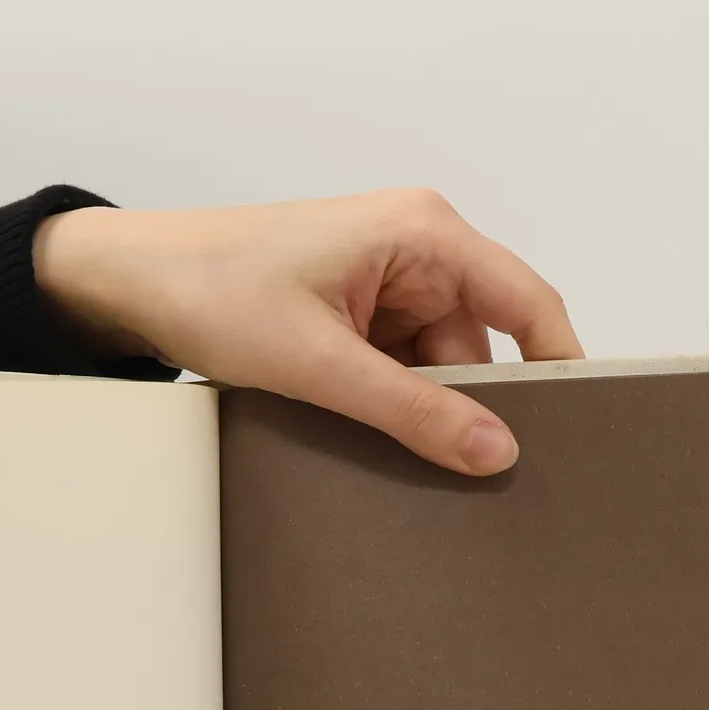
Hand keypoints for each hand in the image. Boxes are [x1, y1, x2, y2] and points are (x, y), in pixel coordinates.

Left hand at [34, 188, 581, 474]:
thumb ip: (413, 411)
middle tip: (468, 476)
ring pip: (434, 368)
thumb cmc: (214, 289)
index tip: (579, 432)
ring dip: (416, 412)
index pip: (528, 303)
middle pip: (479, 347)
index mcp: (423, 233)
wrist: (129, 283)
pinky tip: (365, 438)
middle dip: (468, 408)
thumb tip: (496, 451)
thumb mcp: (321, 364)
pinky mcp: (353, 314)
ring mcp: (383, 283)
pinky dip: (385, 406)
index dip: (560, 368)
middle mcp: (415, 249)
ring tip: (386, 453)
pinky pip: (396, 370)